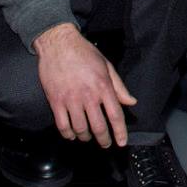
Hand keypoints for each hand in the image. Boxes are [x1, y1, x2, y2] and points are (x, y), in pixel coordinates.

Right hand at [34, 25, 136, 147]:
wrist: (58, 43)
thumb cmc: (84, 52)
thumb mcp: (106, 65)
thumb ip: (119, 86)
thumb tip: (131, 102)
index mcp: (103, 86)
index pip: (115, 115)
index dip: (120, 132)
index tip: (121, 142)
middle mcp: (88, 95)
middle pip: (98, 127)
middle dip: (104, 140)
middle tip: (105, 143)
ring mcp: (70, 99)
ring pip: (80, 129)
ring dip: (86, 137)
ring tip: (88, 137)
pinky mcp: (55, 101)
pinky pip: (63, 125)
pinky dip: (68, 134)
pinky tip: (72, 134)